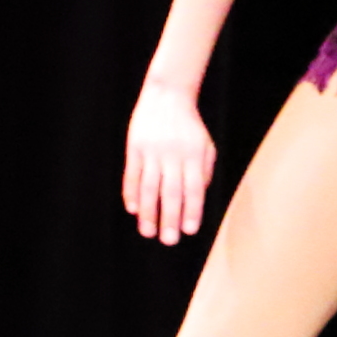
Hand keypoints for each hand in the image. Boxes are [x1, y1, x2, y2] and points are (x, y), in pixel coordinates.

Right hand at [120, 79, 219, 243]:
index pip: (194, 188)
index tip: (188, 231)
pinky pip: (132, 174)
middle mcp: (173, 155)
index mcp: (193, 156)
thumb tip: (196, 200)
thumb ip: (204, 172)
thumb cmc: (189, 126)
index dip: (192, 210)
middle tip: (168, 241)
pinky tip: (132, 209)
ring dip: (148, 212)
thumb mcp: (205, 146)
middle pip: (171, 192)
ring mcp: (152, 150)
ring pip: (149, 186)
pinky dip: (131, 192)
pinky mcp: (134, 146)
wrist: (167, 95)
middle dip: (169, 218)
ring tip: (147, 231)